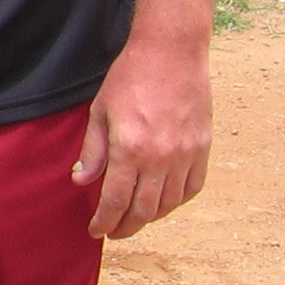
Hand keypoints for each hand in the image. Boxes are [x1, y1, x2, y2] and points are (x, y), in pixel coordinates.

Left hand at [72, 30, 211, 238]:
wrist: (172, 53)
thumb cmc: (130, 78)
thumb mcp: (100, 111)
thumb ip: (93, 151)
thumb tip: (82, 181)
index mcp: (129, 149)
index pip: (115, 200)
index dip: (105, 221)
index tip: (97, 231)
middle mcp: (160, 158)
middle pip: (144, 210)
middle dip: (126, 226)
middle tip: (115, 231)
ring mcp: (185, 155)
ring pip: (169, 203)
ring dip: (151, 217)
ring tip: (136, 218)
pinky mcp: (203, 148)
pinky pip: (192, 187)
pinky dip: (177, 201)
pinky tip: (164, 202)